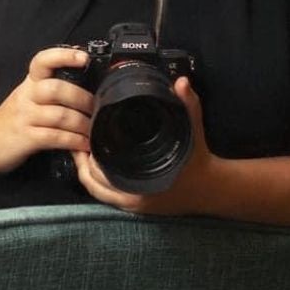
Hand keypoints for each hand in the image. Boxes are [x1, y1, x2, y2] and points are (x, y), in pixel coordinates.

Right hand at [0, 47, 93, 172]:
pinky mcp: (25, 138)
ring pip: (60, 115)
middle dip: (83, 99)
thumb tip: (85, 82)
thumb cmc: (13, 119)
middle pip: (57, 88)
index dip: (63, 56)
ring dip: (82, 124)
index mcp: (29, 83)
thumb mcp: (28, 97)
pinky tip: (83, 145)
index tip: (83, 57)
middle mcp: (26, 96)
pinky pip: (54, 137)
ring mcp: (24, 117)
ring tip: (93, 130)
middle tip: (98, 109)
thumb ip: (51, 89)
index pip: (42, 61)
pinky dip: (74, 141)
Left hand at [72, 76, 220, 213]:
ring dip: (88, 173)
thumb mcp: (194, 131)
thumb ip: (187, 106)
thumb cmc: (199, 160)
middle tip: (77, 142)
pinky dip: (99, 183)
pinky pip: (108, 197)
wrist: (211, 188)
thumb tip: (181, 82)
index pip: (100, 174)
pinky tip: (96, 165)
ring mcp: (134, 205)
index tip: (83, 138)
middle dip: (82, 163)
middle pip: (93, 184)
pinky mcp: (136, 207)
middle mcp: (135, 198)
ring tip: (82, 151)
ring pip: (98, 192)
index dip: (86, 157)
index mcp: (143, 184)